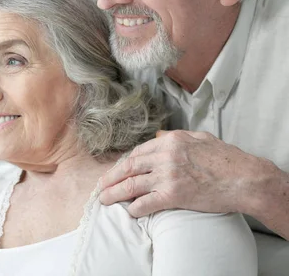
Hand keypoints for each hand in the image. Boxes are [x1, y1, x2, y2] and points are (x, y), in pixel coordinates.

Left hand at [98, 130, 262, 216]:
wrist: (246, 179)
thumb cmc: (227, 158)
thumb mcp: (199, 138)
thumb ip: (176, 136)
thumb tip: (159, 134)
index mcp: (170, 140)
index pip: (138, 152)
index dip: (124, 164)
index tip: (117, 171)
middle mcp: (165, 156)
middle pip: (129, 167)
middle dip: (111, 177)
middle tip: (101, 186)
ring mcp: (168, 175)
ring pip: (132, 184)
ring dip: (115, 194)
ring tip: (105, 200)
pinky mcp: (174, 195)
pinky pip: (146, 202)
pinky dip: (135, 208)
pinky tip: (130, 211)